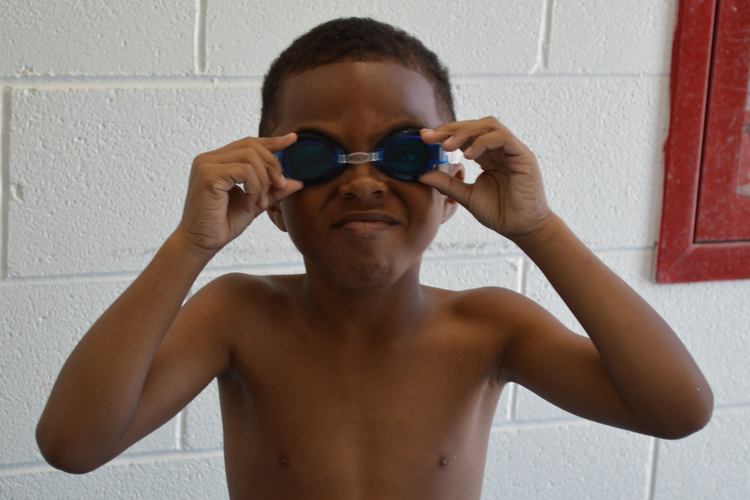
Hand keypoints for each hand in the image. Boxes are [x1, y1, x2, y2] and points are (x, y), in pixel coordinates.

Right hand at [178, 134, 302, 254]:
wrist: (201, 243)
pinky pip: (245, 170)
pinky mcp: (208, 175)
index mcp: (218, 161)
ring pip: (251, 157)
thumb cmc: (223, 224)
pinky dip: (255, 188)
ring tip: (260, 203)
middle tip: (279, 187)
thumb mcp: (256, 203)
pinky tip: (249, 205)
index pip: (249, 143)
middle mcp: (209, 158)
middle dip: (273, 165)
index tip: (292, 140)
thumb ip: (274, 190)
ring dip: (263, 182)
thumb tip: (299, 181)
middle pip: (252, 145)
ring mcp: (206, 164)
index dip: (272, 141)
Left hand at [419, 117, 551, 241]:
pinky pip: (503, 138)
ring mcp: (512, 151)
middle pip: (476, 125)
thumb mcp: (467, 196)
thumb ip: (447, 184)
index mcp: (487, 157)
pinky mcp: (524, 157)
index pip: (466, 136)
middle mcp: (500, 150)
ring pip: (489, 126)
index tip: (425, 137)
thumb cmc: (499, 213)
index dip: (445, 133)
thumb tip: (421, 174)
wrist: (522, 229)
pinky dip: (484, 142)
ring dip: (466, 132)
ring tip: (449, 146)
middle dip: (451, 129)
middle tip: (431, 137)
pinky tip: (468, 155)